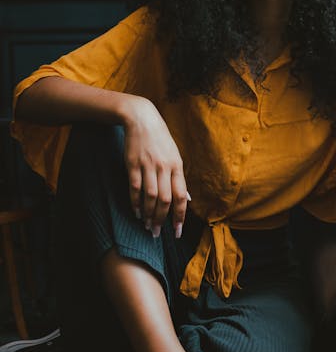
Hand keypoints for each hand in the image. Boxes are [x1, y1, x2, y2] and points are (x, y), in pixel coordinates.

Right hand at [121, 96, 188, 238]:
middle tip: (157, 233)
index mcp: (177, 166)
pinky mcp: (133, 164)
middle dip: (162, 220)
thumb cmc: (160, 140)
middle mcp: (164, 168)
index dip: (179, 216)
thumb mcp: (175, 156)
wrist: (141, 119)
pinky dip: (135, 202)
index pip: (180, 197)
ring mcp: (148, 166)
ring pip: (150, 196)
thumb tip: (186, 199)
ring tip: (147, 226)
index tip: (177, 232)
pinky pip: (135, 188)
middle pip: (165, 200)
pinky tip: (136, 212)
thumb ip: (179, 178)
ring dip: (148, 214)